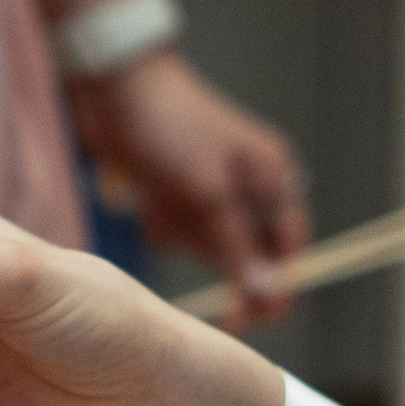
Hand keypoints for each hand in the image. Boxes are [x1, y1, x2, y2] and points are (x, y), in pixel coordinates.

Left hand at [65, 50, 307, 302]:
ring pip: (207, 248)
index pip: (290, 256)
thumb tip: (270, 292)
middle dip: (215, 258)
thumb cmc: (169, 127)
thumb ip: (236, 246)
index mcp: (275, 182)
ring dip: (183, 238)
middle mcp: (252, 191)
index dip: (271, 293)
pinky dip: (163, 225)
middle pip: (248, 257)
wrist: (114, 84)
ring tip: (161, 200)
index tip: (237, 321)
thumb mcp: (205, 193)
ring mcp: (214, 194)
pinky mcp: (179, 195)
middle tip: (185, 255)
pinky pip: (178, 233)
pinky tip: (148, 196)